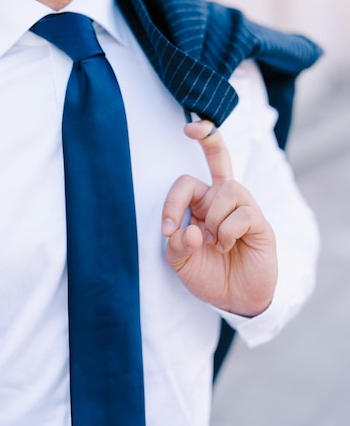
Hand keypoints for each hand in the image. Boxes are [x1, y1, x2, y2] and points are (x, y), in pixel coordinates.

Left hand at [162, 120, 277, 316]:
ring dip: (215, 219)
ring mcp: (243, 207)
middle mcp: (222, 198)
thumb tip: (188, 230)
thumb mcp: (181, 263)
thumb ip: (176, 246)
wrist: (234, 299)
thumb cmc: (208, 274)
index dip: (171, 202)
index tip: (165, 229)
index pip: (185, 183)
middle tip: (193, 126)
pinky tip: (227, 246)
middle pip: (219, 155)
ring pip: (228, 190)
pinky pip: (243, 213)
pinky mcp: (260, 223)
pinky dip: (228, 232)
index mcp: (200, 203)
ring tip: (214, 242)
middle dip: (208, 136)